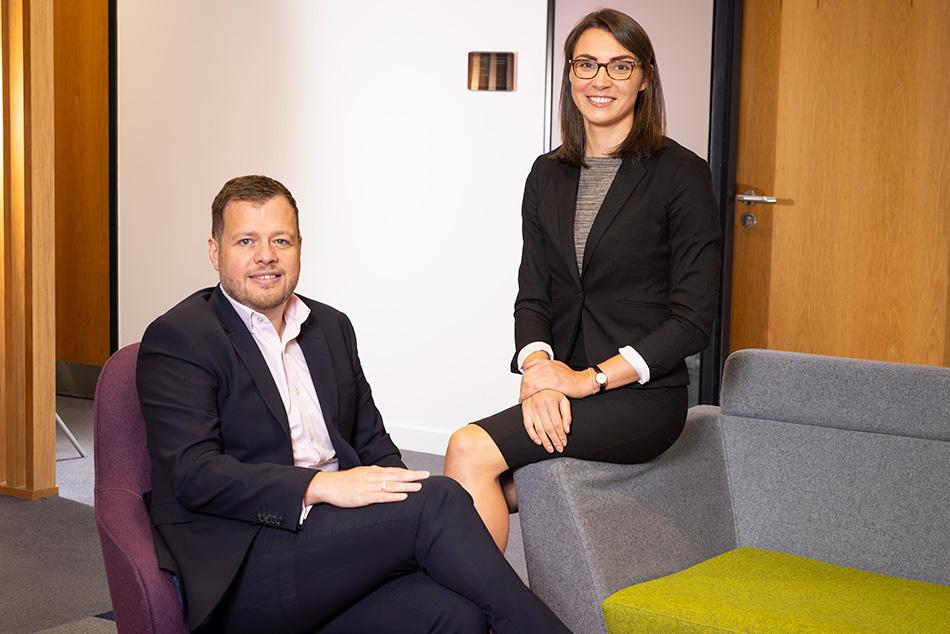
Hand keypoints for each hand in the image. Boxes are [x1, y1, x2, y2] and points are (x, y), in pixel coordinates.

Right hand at [305, 466, 428, 507]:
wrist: (329, 485)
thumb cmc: (344, 482)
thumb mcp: (362, 474)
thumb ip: (374, 475)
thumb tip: (386, 476)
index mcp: (374, 471)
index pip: (395, 471)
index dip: (409, 472)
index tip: (421, 473)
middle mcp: (374, 476)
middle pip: (397, 476)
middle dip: (413, 476)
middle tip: (427, 475)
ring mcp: (370, 486)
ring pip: (392, 485)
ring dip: (407, 486)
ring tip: (419, 486)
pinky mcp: (365, 497)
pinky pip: (382, 496)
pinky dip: (394, 496)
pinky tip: (403, 497)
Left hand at [521, 358, 591, 400]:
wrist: (583, 382)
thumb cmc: (570, 377)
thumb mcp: (556, 366)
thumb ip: (542, 364)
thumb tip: (528, 366)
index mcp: (546, 363)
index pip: (528, 371)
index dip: (522, 382)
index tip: (521, 390)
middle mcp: (547, 366)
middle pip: (527, 377)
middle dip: (521, 388)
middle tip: (520, 396)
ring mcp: (550, 373)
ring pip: (530, 382)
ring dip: (523, 392)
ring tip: (522, 399)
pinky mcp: (554, 382)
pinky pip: (536, 387)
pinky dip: (529, 394)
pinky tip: (528, 399)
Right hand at [521, 389, 571, 453]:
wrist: (537, 382)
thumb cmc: (552, 392)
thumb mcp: (563, 400)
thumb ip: (567, 414)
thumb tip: (567, 430)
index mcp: (551, 403)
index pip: (557, 424)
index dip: (561, 435)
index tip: (564, 443)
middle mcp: (540, 406)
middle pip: (549, 429)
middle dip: (554, 441)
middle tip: (558, 448)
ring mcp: (531, 408)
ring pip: (539, 429)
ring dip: (545, 441)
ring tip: (550, 448)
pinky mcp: (525, 410)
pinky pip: (528, 426)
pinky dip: (532, 435)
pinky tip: (538, 441)